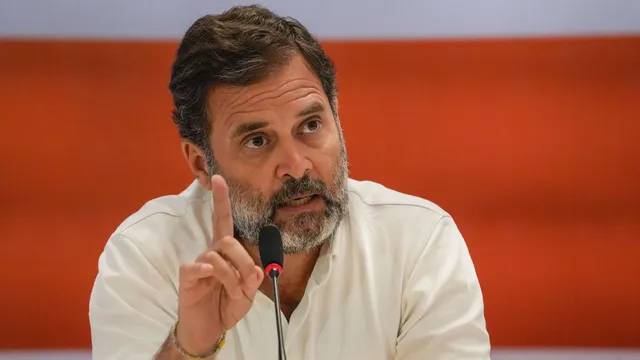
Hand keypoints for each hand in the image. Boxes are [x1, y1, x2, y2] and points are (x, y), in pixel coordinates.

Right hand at [176, 175, 263, 354]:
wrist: (208, 329)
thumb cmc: (225, 306)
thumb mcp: (246, 294)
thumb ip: (252, 280)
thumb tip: (255, 271)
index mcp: (225, 252)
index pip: (223, 221)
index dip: (222, 201)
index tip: (220, 179)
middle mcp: (211, 253)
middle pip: (228, 240)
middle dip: (243, 260)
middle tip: (248, 282)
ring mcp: (198, 264)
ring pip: (217, 255)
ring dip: (232, 276)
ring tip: (234, 293)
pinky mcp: (187, 278)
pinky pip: (195, 266)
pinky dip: (205, 268)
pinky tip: (208, 274)